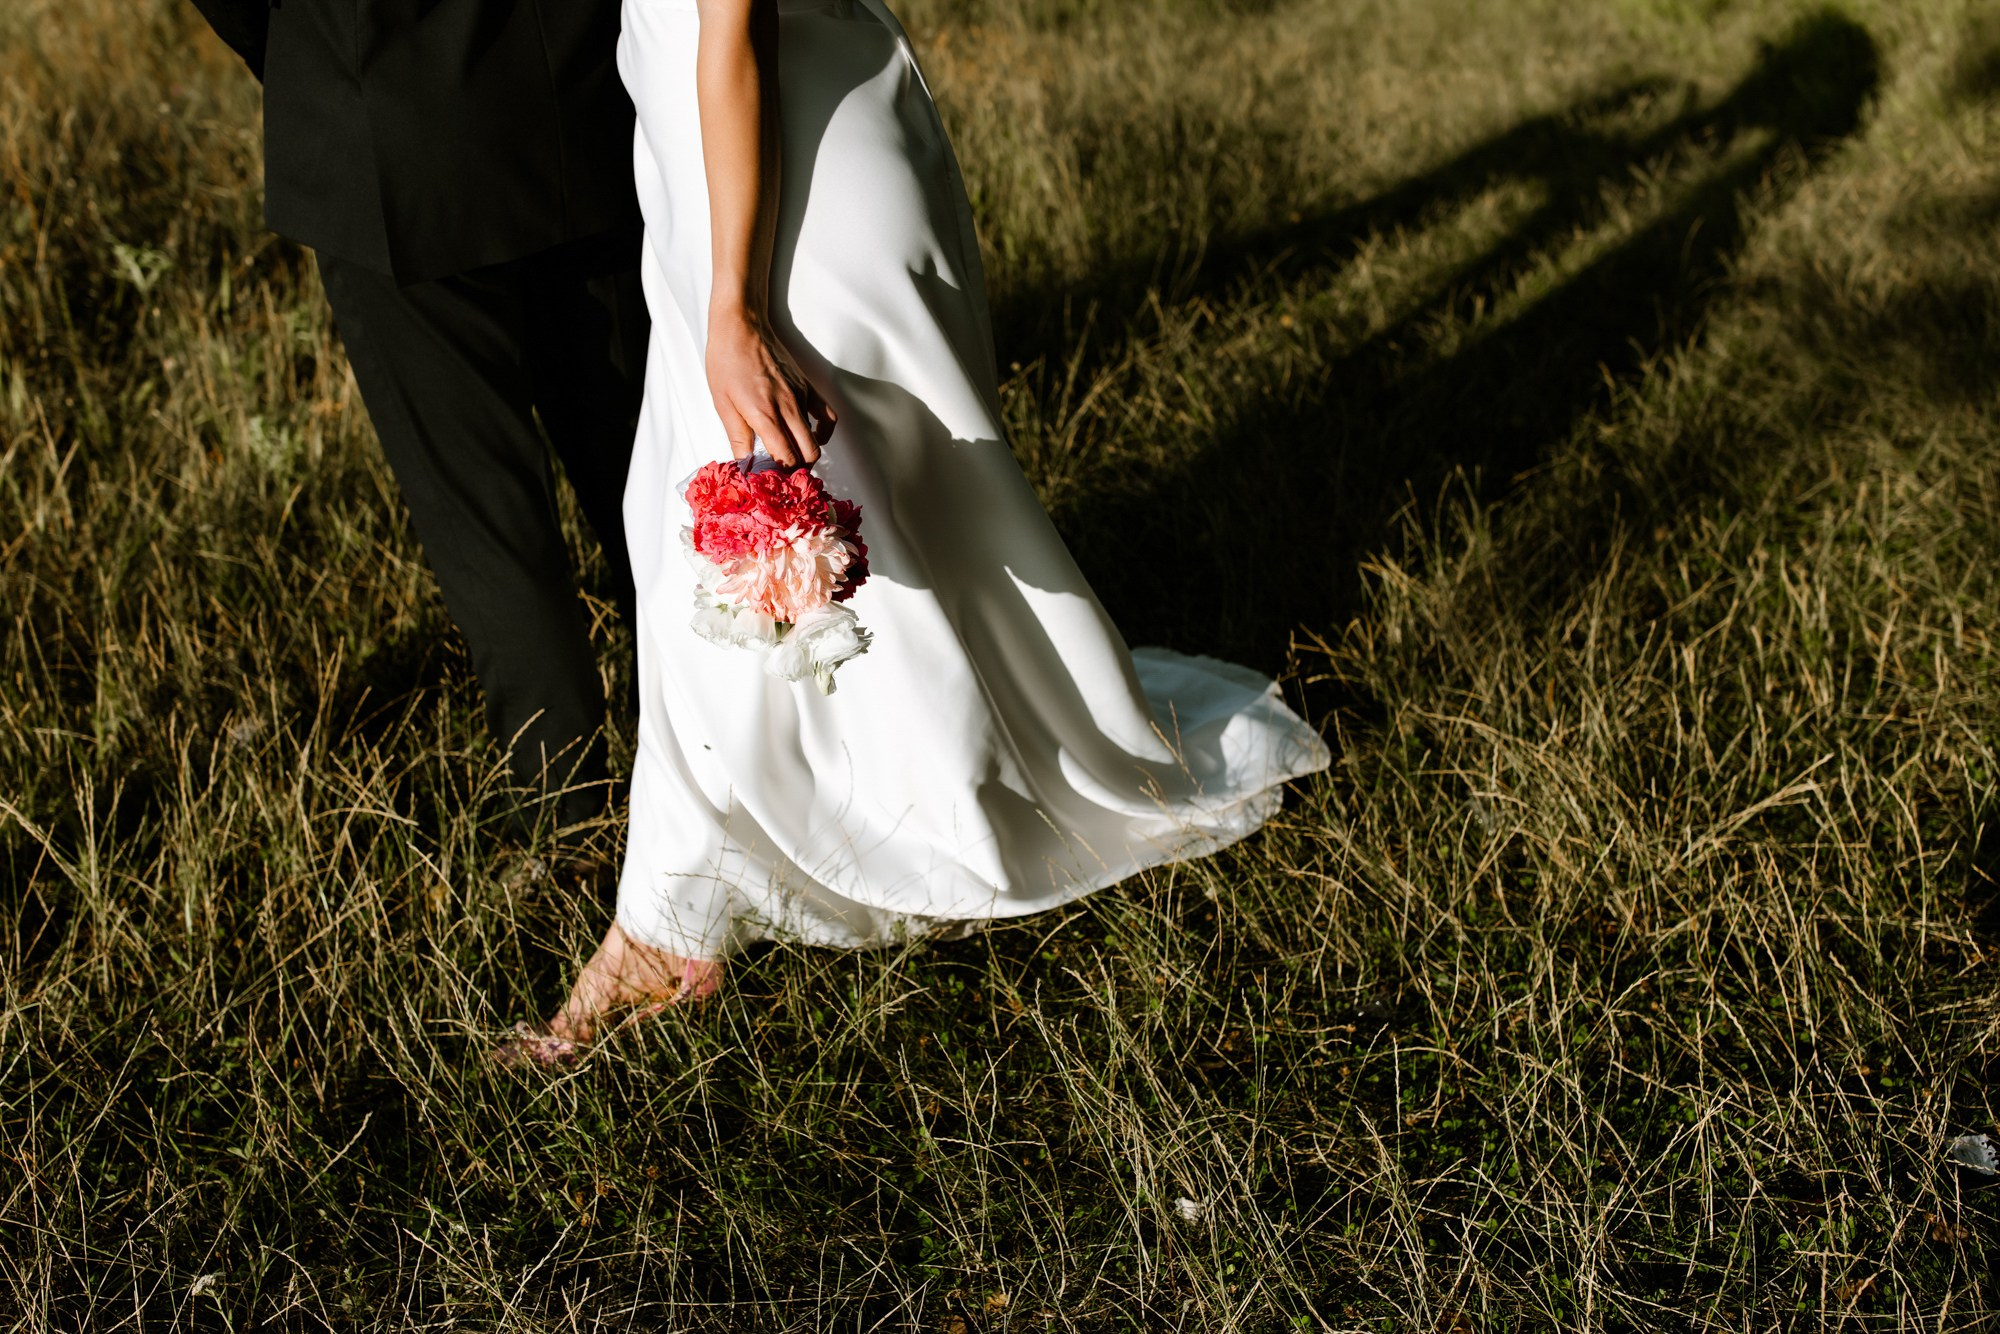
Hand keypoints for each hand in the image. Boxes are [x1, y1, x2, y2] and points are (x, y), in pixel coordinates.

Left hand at [705, 308, 835, 466]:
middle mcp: (788, 408)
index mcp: (765, 415)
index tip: (770, 478)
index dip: (780, 474)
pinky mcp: (807, 387)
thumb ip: (738, 437)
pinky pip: (827, 415)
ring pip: (818, 439)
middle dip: (798, 469)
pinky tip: (812, 436)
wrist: (741, 328)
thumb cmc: (726, 363)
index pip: (786, 458)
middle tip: (783, 473)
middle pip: (808, 453)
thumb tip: (744, 464)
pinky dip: (824, 432)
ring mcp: (801, 397)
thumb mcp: (723, 404)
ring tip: (793, 457)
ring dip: (808, 453)